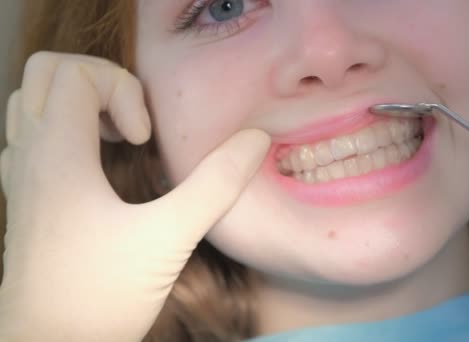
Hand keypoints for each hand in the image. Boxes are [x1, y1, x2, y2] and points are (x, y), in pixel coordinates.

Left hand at [0, 52, 269, 340]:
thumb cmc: (100, 296)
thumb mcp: (168, 239)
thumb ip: (216, 185)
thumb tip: (255, 139)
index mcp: (58, 155)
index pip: (76, 74)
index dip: (122, 90)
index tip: (143, 139)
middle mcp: (28, 156)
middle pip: (46, 73)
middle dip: (98, 83)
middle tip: (131, 126)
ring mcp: (19, 178)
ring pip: (30, 102)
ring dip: (76, 104)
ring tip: (116, 138)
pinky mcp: (23, 201)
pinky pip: (27, 137)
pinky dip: (61, 130)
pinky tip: (94, 165)